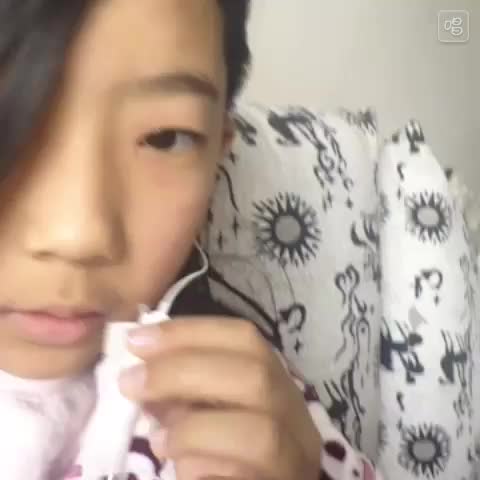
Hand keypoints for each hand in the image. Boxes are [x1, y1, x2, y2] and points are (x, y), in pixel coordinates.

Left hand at [119, 317, 321, 479]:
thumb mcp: (204, 411)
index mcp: (277, 381)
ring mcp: (295, 458)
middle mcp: (296, 415)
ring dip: (194, 430)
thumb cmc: (224, 449)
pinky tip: (183, 470)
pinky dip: (203, 468)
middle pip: (255, 375)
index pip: (245, 338)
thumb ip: (183, 391)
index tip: (138, 340)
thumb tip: (141, 373)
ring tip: (158, 441)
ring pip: (260, 432)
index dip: (190, 332)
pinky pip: (245, 476)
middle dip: (183, 371)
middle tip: (130, 382)